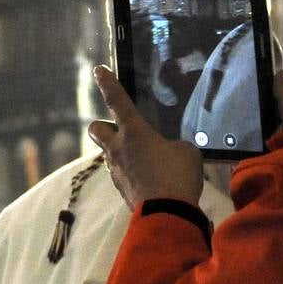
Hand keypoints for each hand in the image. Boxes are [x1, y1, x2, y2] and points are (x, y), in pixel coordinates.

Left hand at [87, 65, 203, 209]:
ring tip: (142, 156)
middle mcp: (118, 149)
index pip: (117, 101)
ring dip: (119, 151)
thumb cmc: (177, 175)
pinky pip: (120, 172)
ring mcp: (117, 170)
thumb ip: (174, 146)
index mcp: (134, 132)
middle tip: (119, 129)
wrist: (167, 213)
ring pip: (108, 153)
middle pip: (96, 129)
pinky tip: (147, 176)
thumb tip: (170, 152)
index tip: (99, 70)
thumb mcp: (186, 152)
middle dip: (104, 126)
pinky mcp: (121, 189)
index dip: (108, 84)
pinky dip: (130, 170)